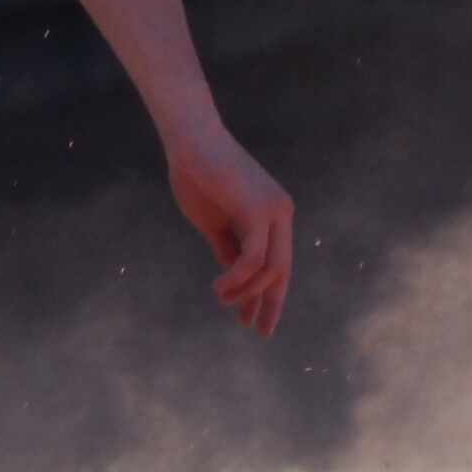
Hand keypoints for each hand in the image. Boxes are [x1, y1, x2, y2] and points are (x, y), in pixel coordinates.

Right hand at [162, 126, 294, 337]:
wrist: (190, 142)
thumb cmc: (196, 175)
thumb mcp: (214, 222)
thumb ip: (227, 247)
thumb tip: (234, 277)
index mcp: (273, 215)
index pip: (278, 264)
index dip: (269, 296)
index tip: (255, 322)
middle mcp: (281, 213)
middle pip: (282, 271)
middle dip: (269, 304)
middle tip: (256, 330)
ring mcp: (273, 212)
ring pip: (270, 269)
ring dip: (244, 292)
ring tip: (220, 298)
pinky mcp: (258, 211)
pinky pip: (254, 258)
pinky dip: (238, 278)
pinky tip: (219, 287)